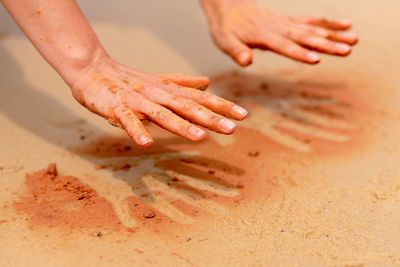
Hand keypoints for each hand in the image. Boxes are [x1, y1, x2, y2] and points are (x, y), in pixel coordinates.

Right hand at [70, 56, 247, 146]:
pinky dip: (137, 131)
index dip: (221, 106)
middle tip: (231, 129)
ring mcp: (137, 100)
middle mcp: (157, 93)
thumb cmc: (128, 79)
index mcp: (168, 90)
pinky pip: (127, 120)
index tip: (243, 115)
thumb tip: (208, 83)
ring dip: (180, 126)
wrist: (93, 69)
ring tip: (200, 138)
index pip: (199, 98)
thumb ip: (183, 83)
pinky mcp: (116, 107)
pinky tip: (148, 144)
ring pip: (161, 113)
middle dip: (210, 118)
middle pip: (186, 107)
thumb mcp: (159, 81)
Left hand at [201, 0, 357, 65]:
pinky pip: (311, 21)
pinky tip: (344, 26)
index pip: (285, 46)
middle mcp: (278, 28)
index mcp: (264, 36)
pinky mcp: (288, 21)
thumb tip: (247, 61)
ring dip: (333, 35)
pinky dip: (328, 24)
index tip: (316, 59)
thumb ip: (236, 51)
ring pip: (313, 28)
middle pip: (305, 37)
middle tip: (347, 50)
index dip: (300, 53)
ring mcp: (285, 23)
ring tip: (354, 40)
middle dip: (326, 45)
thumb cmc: (226, 28)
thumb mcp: (225, 42)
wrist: (229, 6)